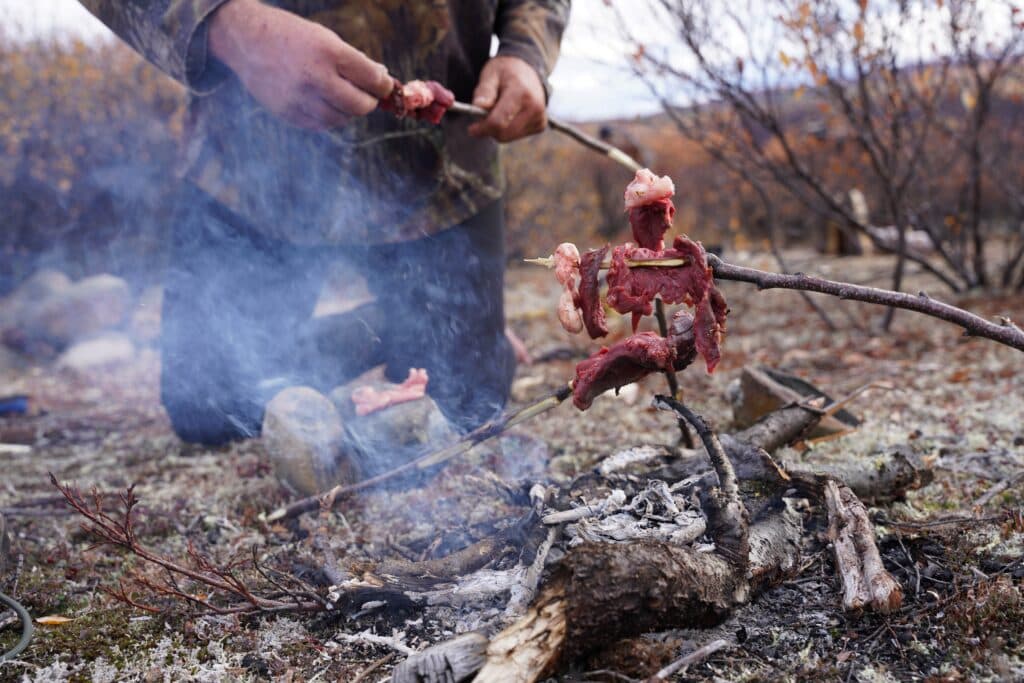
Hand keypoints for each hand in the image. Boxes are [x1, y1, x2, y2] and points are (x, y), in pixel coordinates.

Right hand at [208, 0, 393, 129]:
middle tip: (368, 96)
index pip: (372, 80)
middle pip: (360, 106)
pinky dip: (329, 117)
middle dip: (369, 102)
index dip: (384, 86)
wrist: (247, 41)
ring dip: (348, 111)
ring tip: (342, 97)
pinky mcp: (288, 113)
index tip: (385, 86)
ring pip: (341, 119)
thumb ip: (353, 61)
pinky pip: (321, 125)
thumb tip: (382, 81)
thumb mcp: (325, 38)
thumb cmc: (292, 37)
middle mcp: (315, 77)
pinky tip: (323, 103)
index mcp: (329, 52)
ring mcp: (300, 98)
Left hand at [468, 56, 546, 141]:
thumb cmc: (506, 72)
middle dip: (489, 128)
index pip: (498, 122)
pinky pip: (516, 136)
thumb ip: (484, 91)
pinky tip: (509, 114)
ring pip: (508, 137)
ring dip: (498, 129)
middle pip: (503, 134)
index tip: (472, 129)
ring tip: (498, 110)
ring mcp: (539, 118)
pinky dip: (507, 129)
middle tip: (482, 116)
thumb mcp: (490, 74)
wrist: (527, 71)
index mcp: (522, 93)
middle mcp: (535, 107)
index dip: (482, 128)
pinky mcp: (540, 125)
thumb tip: (478, 106)